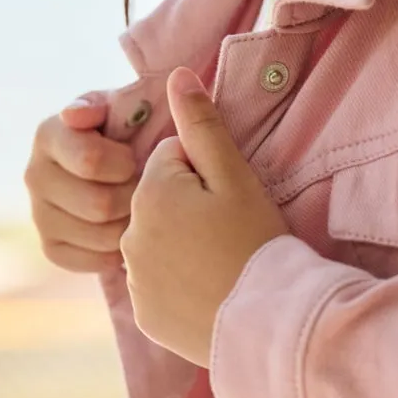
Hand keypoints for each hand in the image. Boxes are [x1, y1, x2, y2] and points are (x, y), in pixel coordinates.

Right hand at [23, 92, 138, 274]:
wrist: (126, 164)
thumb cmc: (130, 130)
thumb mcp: (122, 105)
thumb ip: (103, 104)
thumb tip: (75, 115)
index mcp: (49, 134)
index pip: (90, 161)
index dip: (125, 165)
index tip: (138, 159)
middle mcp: (35, 174)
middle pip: (99, 204)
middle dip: (134, 197)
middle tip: (147, 188)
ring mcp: (39, 214)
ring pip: (101, 236)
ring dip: (131, 225)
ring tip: (141, 207)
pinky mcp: (51, 247)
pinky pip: (93, 260)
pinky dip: (120, 250)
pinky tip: (127, 229)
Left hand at [122, 66, 292, 365]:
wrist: (268, 323)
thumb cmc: (257, 242)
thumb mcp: (235, 177)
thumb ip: (201, 124)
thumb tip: (176, 74)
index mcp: (150, 192)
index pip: (172, 161)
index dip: (206, 175)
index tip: (229, 200)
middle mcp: (129, 233)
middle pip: (160, 201)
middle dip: (189, 208)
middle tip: (230, 232)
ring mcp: (134, 276)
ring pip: (158, 242)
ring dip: (183, 245)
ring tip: (224, 262)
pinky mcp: (144, 311)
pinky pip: (159, 284)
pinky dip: (181, 284)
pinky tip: (211, 290)